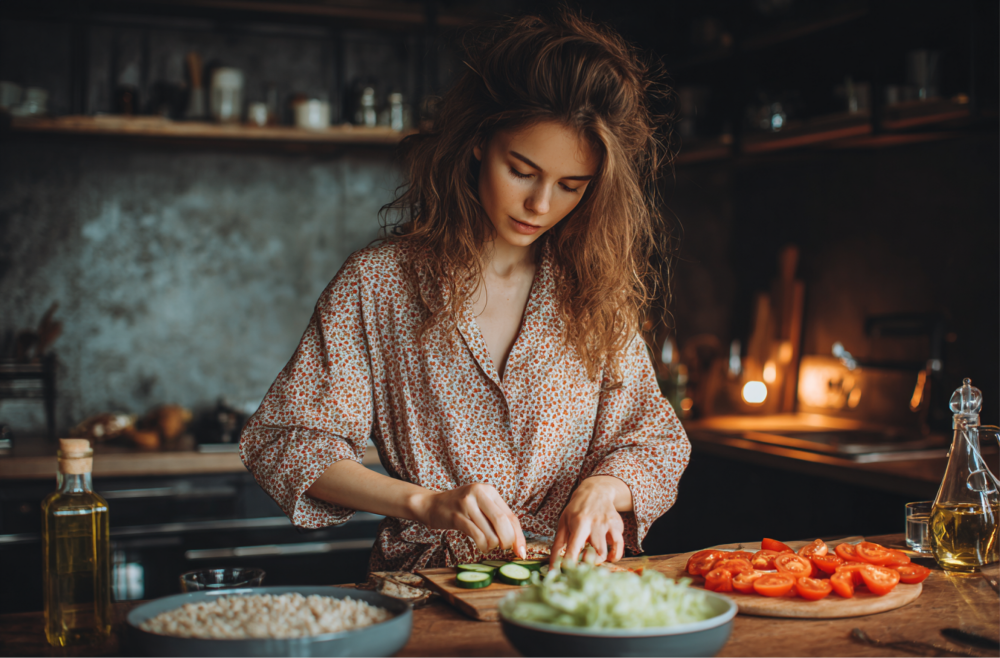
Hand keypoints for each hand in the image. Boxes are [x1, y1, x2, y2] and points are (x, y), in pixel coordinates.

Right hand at [411, 483, 525, 557]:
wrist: (432, 504)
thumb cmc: (461, 508)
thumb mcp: (481, 506)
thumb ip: (497, 519)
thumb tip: (517, 543)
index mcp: (489, 491)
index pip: (511, 516)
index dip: (519, 536)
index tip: (522, 552)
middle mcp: (479, 493)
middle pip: (502, 522)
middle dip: (507, 541)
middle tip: (504, 549)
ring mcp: (467, 504)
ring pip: (489, 531)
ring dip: (492, 545)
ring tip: (489, 546)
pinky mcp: (456, 515)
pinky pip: (476, 535)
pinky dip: (483, 545)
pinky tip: (482, 547)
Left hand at [550, 476, 629, 566]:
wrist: (596, 491)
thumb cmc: (576, 510)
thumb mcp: (563, 523)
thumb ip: (558, 546)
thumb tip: (553, 567)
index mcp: (580, 523)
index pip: (574, 548)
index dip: (571, 564)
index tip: (567, 573)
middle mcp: (595, 524)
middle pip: (595, 552)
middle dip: (588, 564)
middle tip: (582, 566)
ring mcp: (608, 524)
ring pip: (607, 551)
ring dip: (600, 561)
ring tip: (594, 561)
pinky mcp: (617, 525)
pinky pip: (620, 544)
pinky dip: (616, 554)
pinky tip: (609, 556)